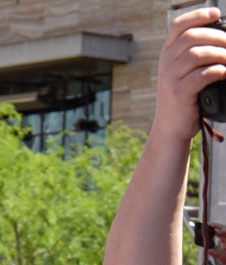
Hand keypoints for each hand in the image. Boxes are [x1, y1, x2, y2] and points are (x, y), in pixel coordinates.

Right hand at [154, 8, 225, 143]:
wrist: (171, 127)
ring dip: (219, 54)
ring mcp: (170, 78)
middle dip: (217, 37)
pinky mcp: (178, 93)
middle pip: (191, 37)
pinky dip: (218, 71)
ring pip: (197, 54)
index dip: (198, 16)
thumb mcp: (184, 72)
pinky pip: (202, 75)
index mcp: (168, 55)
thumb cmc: (185, 98)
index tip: (216, 15)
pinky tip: (224, 74)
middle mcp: (166, 63)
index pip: (178, 26)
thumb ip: (196, 54)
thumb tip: (222, 39)